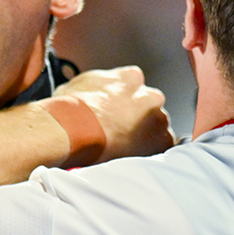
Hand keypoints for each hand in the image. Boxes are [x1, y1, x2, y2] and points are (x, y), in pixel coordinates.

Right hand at [53, 66, 173, 161]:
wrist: (73, 132)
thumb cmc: (71, 111)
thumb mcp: (78, 84)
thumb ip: (96, 84)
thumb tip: (88, 91)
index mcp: (130, 78)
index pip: (134, 85)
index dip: (124, 100)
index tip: (115, 111)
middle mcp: (149, 95)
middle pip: (149, 106)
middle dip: (138, 117)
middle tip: (119, 131)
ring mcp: (158, 118)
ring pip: (157, 127)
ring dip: (145, 135)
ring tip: (123, 147)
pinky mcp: (162, 141)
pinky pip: (162, 147)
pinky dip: (151, 152)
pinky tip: (134, 156)